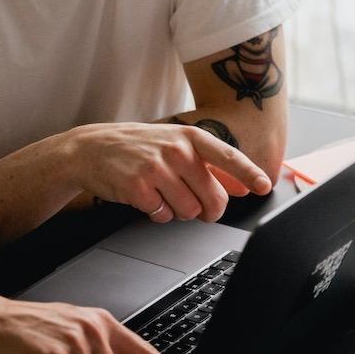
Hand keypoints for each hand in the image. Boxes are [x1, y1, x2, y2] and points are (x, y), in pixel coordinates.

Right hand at [60, 123, 271, 223]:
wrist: (91, 148)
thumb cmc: (138, 147)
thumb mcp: (174, 145)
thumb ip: (209, 165)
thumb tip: (241, 186)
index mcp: (189, 137)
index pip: (228, 156)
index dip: (248, 174)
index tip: (263, 186)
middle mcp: (176, 150)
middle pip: (213, 197)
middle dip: (208, 210)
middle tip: (198, 207)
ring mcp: (156, 169)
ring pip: (189, 211)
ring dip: (179, 211)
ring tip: (163, 194)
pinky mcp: (139, 188)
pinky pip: (163, 216)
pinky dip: (158, 213)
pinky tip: (146, 198)